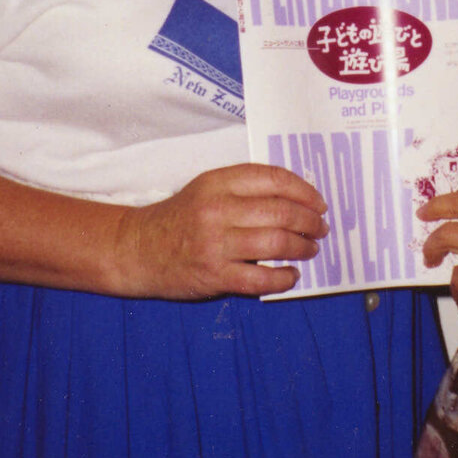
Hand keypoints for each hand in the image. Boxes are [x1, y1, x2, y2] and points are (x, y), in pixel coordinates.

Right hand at [114, 163, 328, 299]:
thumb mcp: (206, 189)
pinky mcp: (213, 275)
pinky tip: (291, 276)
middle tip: (320, 229)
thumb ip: (244, 189)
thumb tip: (295, 199)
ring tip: (310, 250)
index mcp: (218, 182)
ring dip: (302, 248)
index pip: (273, 179)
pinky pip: (260, 278)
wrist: (137, 249)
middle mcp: (217, 209)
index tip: (318, 203)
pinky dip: (283, 278)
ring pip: (275, 243)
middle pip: (281, 211)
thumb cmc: (179, 218)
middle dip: (309, 222)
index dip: (304, 191)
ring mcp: (215, 244)